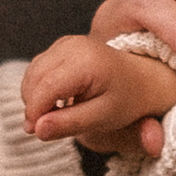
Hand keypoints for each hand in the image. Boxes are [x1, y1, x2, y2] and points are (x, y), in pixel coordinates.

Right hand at [21, 31, 175, 154]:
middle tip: (44, 128)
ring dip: (34, 97)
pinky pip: (38, 67)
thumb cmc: (126, 100)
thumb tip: (37, 129)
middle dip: (32, 105)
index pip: (45, 88)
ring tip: (54, 116)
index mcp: (86, 62)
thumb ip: (69, 123)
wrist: (142, 79)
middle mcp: (73, 45)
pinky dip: (39, 87)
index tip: (34, 133)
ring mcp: (66, 42)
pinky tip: (56, 102)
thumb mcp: (103, 118)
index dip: (34, 112)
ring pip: (32, 72)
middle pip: (34, 78)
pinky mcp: (62, 44)